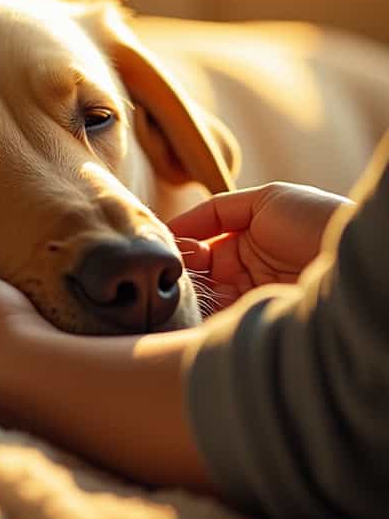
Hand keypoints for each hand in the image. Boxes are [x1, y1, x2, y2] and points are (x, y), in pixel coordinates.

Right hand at [168, 182, 350, 307]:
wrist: (354, 259)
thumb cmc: (316, 220)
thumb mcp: (266, 200)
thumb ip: (217, 211)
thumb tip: (174, 229)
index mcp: (250, 237)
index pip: (203, 244)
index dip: (183, 246)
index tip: (164, 250)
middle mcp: (250, 268)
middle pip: (202, 272)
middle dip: (184, 273)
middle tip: (168, 275)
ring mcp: (255, 296)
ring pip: (209, 297)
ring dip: (193, 295)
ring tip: (177, 293)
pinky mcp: (261, 319)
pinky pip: (224, 317)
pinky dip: (206, 315)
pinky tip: (194, 308)